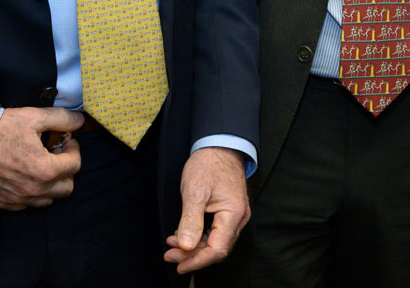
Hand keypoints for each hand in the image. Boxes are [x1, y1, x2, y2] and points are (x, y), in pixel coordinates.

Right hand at [0, 106, 82, 209]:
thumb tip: (79, 121)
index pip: (75, 165)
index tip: (65, 140)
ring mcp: (19, 199)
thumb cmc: (0, 130)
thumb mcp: (33, 117)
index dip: (73, 149)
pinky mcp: (4, 203)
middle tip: (55, 153)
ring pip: (49, 199)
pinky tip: (25, 174)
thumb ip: (62, 119)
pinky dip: (32, 192)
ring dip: (51, 183)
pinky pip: (28, 204)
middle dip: (66, 169)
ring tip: (41, 164)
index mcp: (45, 170)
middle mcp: (34, 190)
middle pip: (67, 187)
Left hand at [164, 146, 249, 272]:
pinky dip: (199, 236)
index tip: (178, 264)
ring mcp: (235, 215)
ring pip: (216, 242)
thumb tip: (185, 247)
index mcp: (233, 214)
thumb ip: (190, 221)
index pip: (217, 249)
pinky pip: (216, 232)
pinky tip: (184, 234)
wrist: (219, 145)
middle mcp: (239, 218)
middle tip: (169, 254)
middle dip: (192, 255)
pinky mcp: (229, 212)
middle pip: (217, 249)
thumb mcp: (194, 191)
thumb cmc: (208, 164)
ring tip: (172, 243)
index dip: (196, 261)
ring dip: (194, 246)